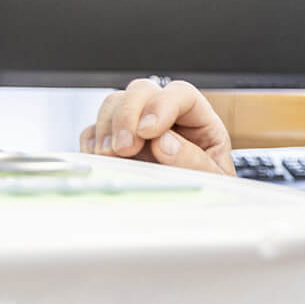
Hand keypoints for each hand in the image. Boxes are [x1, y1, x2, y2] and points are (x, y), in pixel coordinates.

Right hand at [81, 78, 234, 175]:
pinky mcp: (116, 142)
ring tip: (111, 155)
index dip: (162, 106)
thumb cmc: (209, 189)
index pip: (181, 94)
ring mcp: (138, 126)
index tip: (148, 131)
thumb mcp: (212, 179)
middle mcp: (167, 116)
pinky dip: (92, 141)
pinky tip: (101, 160)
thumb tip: (164, 142)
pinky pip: (94, 129)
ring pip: (115, 103)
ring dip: (107, 127)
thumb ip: (193, 160)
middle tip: (125, 149)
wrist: (194, 212)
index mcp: (200, 120)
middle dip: (128, 116)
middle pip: (142, 91)